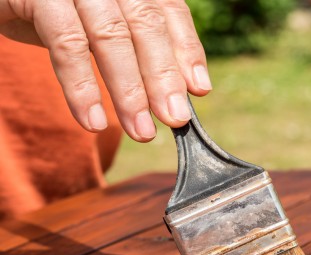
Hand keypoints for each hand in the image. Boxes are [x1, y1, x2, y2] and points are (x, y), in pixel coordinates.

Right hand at [0, 0, 210, 140]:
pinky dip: (82, 88)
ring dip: (129, 91)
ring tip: (141, 131)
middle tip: (175, 118)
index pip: (168, 10)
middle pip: (144, 24)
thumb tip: (186, 88)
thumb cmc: (56, 12)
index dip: (186, 49)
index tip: (199, 90)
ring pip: (110, 37)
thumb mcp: (102, 24)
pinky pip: (66, 46)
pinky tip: (94, 122)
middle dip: (163, 76)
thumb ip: (140, 47)